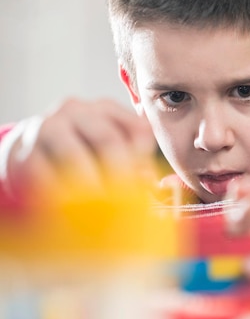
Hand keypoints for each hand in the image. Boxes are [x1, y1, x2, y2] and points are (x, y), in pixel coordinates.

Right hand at [1, 98, 155, 197]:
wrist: (29, 150)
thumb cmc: (82, 152)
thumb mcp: (108, 150)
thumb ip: (135, 163)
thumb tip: (155, 184)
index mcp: (106, 109)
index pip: (137, 128)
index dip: (145, 159)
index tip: (147, 185)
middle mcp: (78, 111)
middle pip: (108, 139)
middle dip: (121, 174)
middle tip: (127, 202)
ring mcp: (49, 127)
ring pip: (75, 154)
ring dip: (91, 185)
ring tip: (102, 209)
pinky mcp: (26, 151)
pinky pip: (45, 174)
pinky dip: (61, 193)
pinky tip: (73, 208)